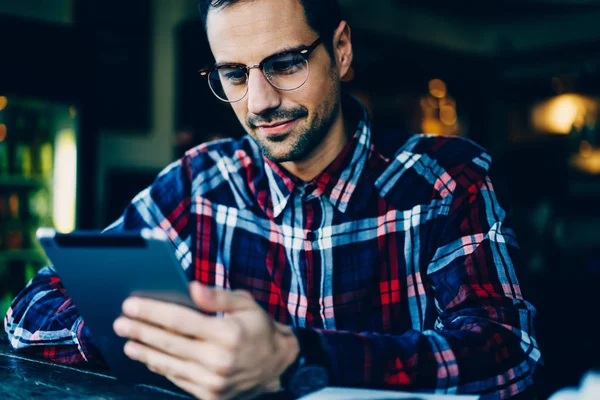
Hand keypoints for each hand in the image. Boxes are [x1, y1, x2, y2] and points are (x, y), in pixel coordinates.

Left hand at [113, 282, 298, 399]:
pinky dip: (162, 368)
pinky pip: (179, 380)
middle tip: (120, 323)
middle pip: (169, 343)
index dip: (152, 312)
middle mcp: (218, 359)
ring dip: (145, 352)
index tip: (130, 305)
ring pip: (170, 365)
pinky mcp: (211, 396)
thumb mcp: (247, 304)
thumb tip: (190, 287)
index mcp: (227, 333)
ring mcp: (214, 381)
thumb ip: (218, 296)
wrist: (279, 366)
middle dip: (141, 331)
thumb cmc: (260, 329)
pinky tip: (150, 358)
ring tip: (128, 342)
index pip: (180, 320)